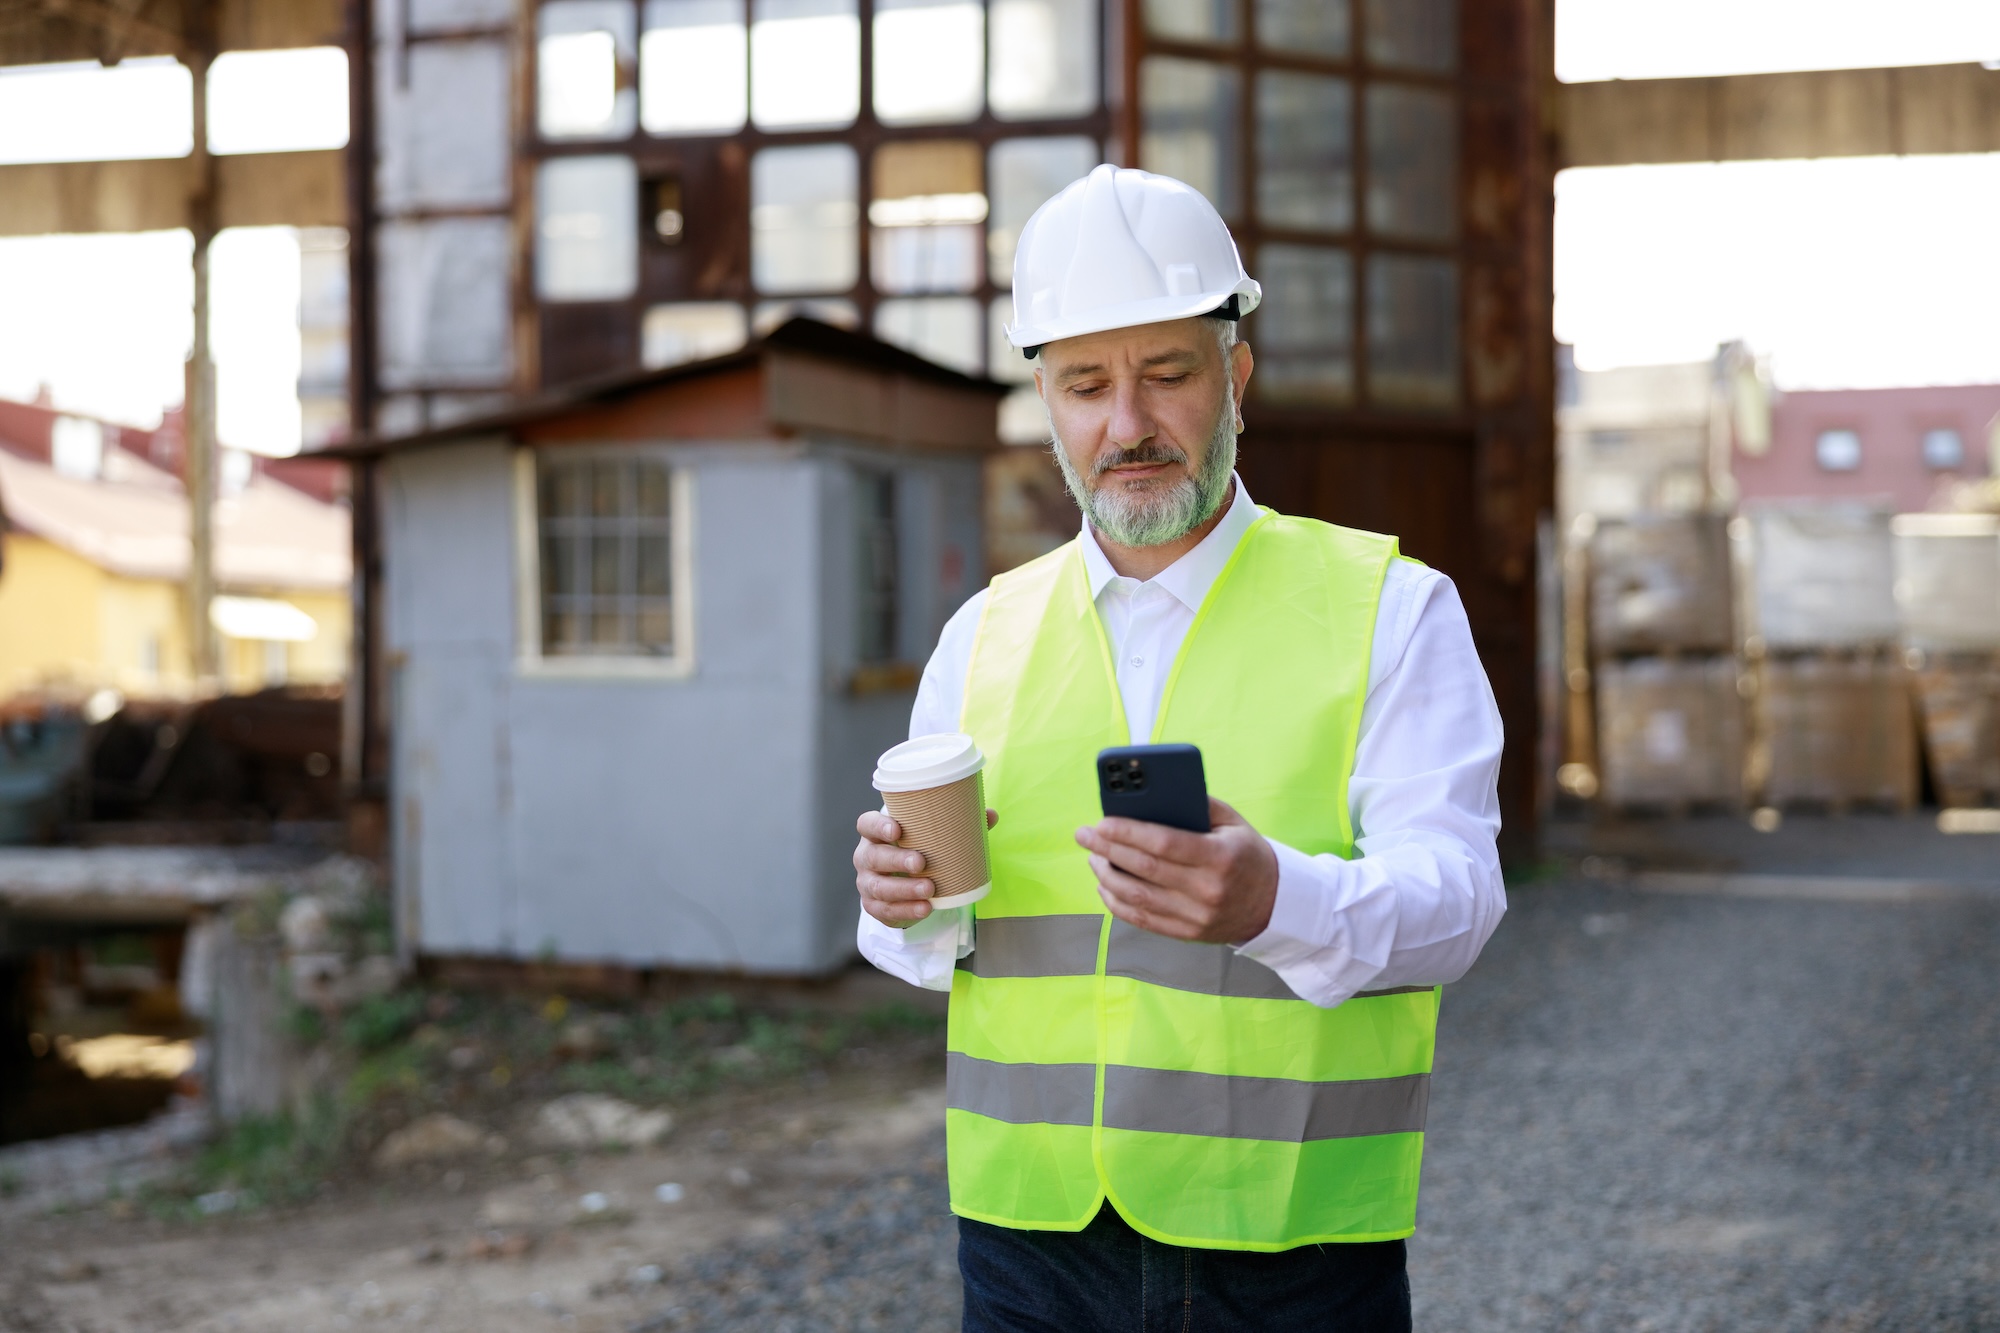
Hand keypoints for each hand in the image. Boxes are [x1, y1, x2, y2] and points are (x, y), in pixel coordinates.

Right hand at [854, 807, 999, 928]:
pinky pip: (887, 911)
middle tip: (921, 862)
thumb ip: (958, 824)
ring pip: (879, 887)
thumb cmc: (916, 850)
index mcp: (876, 833)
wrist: (903, 883)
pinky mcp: (874, 906)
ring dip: (904, 889)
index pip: (867, 824)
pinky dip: (906, 911)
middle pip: (873, 856)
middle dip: (896, 859)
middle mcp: (866, 856)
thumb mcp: (930, 837)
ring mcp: (867, 883)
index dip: (878, 826)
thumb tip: (990, 815)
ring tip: (929, 889)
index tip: (897, 830)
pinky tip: (925, 909)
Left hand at [1075, 797, 1277, 944]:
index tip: (1102, 821)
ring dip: (1106, 875)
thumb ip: (1196, 804)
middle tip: (1084, 834)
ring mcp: (1196, 916)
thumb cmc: (1247, 855)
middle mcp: (1207, 891)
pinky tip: (1105, 884)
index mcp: (1220, 858)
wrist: (1274, 905)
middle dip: (1107, 849)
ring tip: (1093, 857)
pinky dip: (1116, 902)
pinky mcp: (1187, 933)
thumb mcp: (1233, 823)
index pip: (1164, 843)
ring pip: (1136, 897)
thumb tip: (1150, 793)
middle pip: (1144, 869)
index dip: (1128, 832)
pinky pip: (1141, 919)